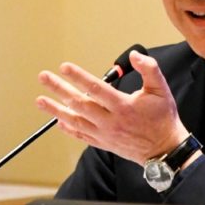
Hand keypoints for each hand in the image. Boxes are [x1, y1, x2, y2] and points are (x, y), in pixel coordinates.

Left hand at [35, 50, 189, 164]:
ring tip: (40, 100)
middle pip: (79, 103)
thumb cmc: (162, 118)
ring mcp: (104, 134)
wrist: (164, 149)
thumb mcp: (161, 89)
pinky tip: (57, 120)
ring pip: (75, 120)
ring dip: (55, 109)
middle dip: (59, 89)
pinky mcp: (103, 143)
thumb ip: (149, 69)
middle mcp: (110, 121)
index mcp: (123, 106)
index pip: (96, 88)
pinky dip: (67, 128)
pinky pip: (81, 135)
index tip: (65, 67)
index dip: (78, 77)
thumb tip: (135, 55)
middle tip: (44, 77)